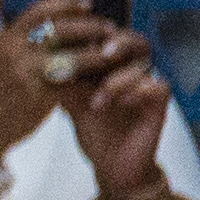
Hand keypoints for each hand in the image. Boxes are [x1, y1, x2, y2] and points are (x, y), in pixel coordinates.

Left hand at [32, 1, 178, 199]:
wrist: (113, 166)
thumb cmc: (96, 133)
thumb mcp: (71, 103)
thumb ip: (62, 80)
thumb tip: (40, 59)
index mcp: (110, 66)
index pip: (107, 37)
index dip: (96, 33)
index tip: (77, 43)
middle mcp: (130, 71)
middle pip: (133, 40)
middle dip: (119, 42)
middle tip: (103, 52)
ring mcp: (146, 87)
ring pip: (144, 62)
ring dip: (120, 78)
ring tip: (100, 100)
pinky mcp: (159, 105)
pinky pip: (157, 86)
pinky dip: (139, 90)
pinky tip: (122, 103)